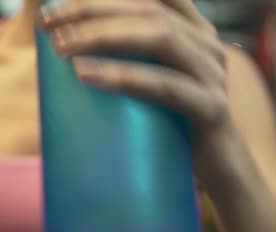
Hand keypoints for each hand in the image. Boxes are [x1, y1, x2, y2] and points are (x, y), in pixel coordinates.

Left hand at [38, 0, 228, 141]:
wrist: (221, 165)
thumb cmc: (180, 124)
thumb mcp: (160, 80)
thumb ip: (137, 57)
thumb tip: (73, 43)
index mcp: (197, 34)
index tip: (62, 2)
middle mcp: (209, 47)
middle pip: (151, 10)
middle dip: (94, 9)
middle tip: (49, 24)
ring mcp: (214, 76)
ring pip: (160, 37)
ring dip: (104, 35)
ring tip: (63, 46)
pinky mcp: (212, 108)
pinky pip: (167, 86)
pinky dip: (125, 76)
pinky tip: (87, 74)